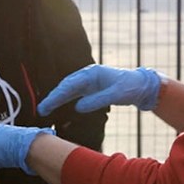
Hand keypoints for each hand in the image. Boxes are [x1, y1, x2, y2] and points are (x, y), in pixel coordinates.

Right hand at [37, 64, 161, 115]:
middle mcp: (88, 75)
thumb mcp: (115, 95)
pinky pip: (76, 94)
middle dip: (53, 98)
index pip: (69, 85)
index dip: (56, 96)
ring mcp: (90, 82)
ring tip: (46, 109)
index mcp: (91, 73)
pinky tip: (60, 107)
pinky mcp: (93, 88)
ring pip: (69, 90)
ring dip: (58, 99)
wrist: (142, 86)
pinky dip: (66, 100)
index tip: (46, 106)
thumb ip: (97, 101)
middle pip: (66, 86)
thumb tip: (77, 108)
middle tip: (41, 110)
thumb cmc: (131, 87)